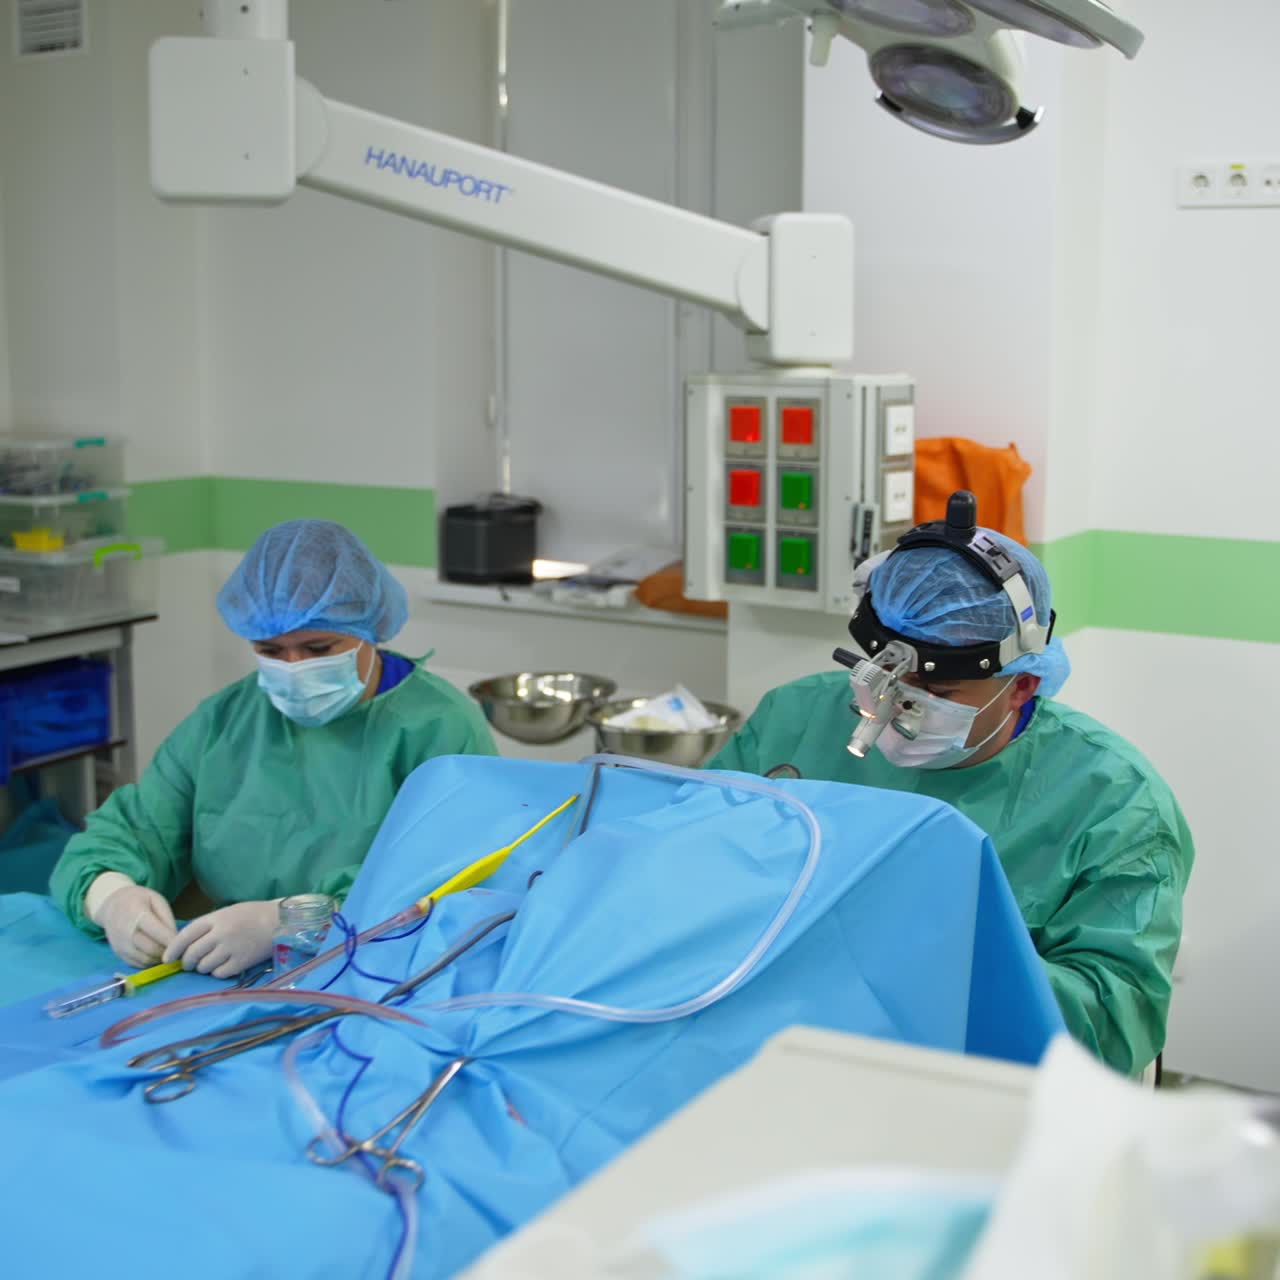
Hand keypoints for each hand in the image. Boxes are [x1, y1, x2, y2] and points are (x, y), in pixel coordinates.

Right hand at [95, 884, 177, 967]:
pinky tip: (158, 955)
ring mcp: (121, 946)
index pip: (157, 932)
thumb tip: (176, 939)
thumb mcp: (156, 900)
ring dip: (160, 959)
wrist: (112, 906)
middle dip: (169, 952)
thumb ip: (167, 918)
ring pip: (146, 960)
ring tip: (170, 952)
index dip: (172, 940)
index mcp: (137, 915)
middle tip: (180, 950)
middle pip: (152, 949)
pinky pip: (138, 964)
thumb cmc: (139, 900)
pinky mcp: (119, 954)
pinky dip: (151, 963)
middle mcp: (126, 933)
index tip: (186, 943)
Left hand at [163, 900, 279, 979]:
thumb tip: (185, 945)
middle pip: (192, 954)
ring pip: (204, 966)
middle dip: (186, 962)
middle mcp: (220, 934)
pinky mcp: (242, 962)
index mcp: (215, 919)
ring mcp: (231, 949)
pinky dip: (217, 973)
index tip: (166, 958)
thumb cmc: (252, 915)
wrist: (280, 921)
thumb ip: (207, 926)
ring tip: (211, 962)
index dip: (172, 949)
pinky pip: (219, 974)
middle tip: (189, 964)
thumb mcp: (227, 913)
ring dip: (203, 967)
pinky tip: (224, 966)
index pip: (185, 935)